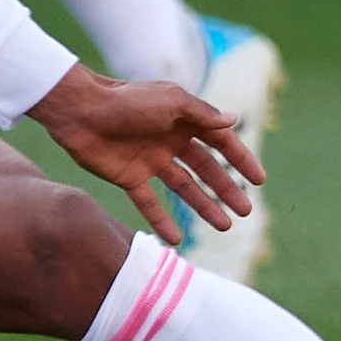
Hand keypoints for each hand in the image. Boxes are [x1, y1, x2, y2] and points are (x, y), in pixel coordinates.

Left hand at [27, 67, 262, 247]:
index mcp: (183, 119)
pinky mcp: (129, 178)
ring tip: (224, 226)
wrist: (81, 111)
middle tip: (245, 212)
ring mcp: (150, 161)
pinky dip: (162, 221)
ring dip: (204, 206)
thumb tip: (234, 120)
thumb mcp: (171, 102)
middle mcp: (170, 140)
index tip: (259, 181)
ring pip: (184, 188)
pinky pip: (149, 204)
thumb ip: (202, 114)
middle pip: (206, 169)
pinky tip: (176, 240)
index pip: (220, 142)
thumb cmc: (127, 100)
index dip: (241, 159)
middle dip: (227, 189)